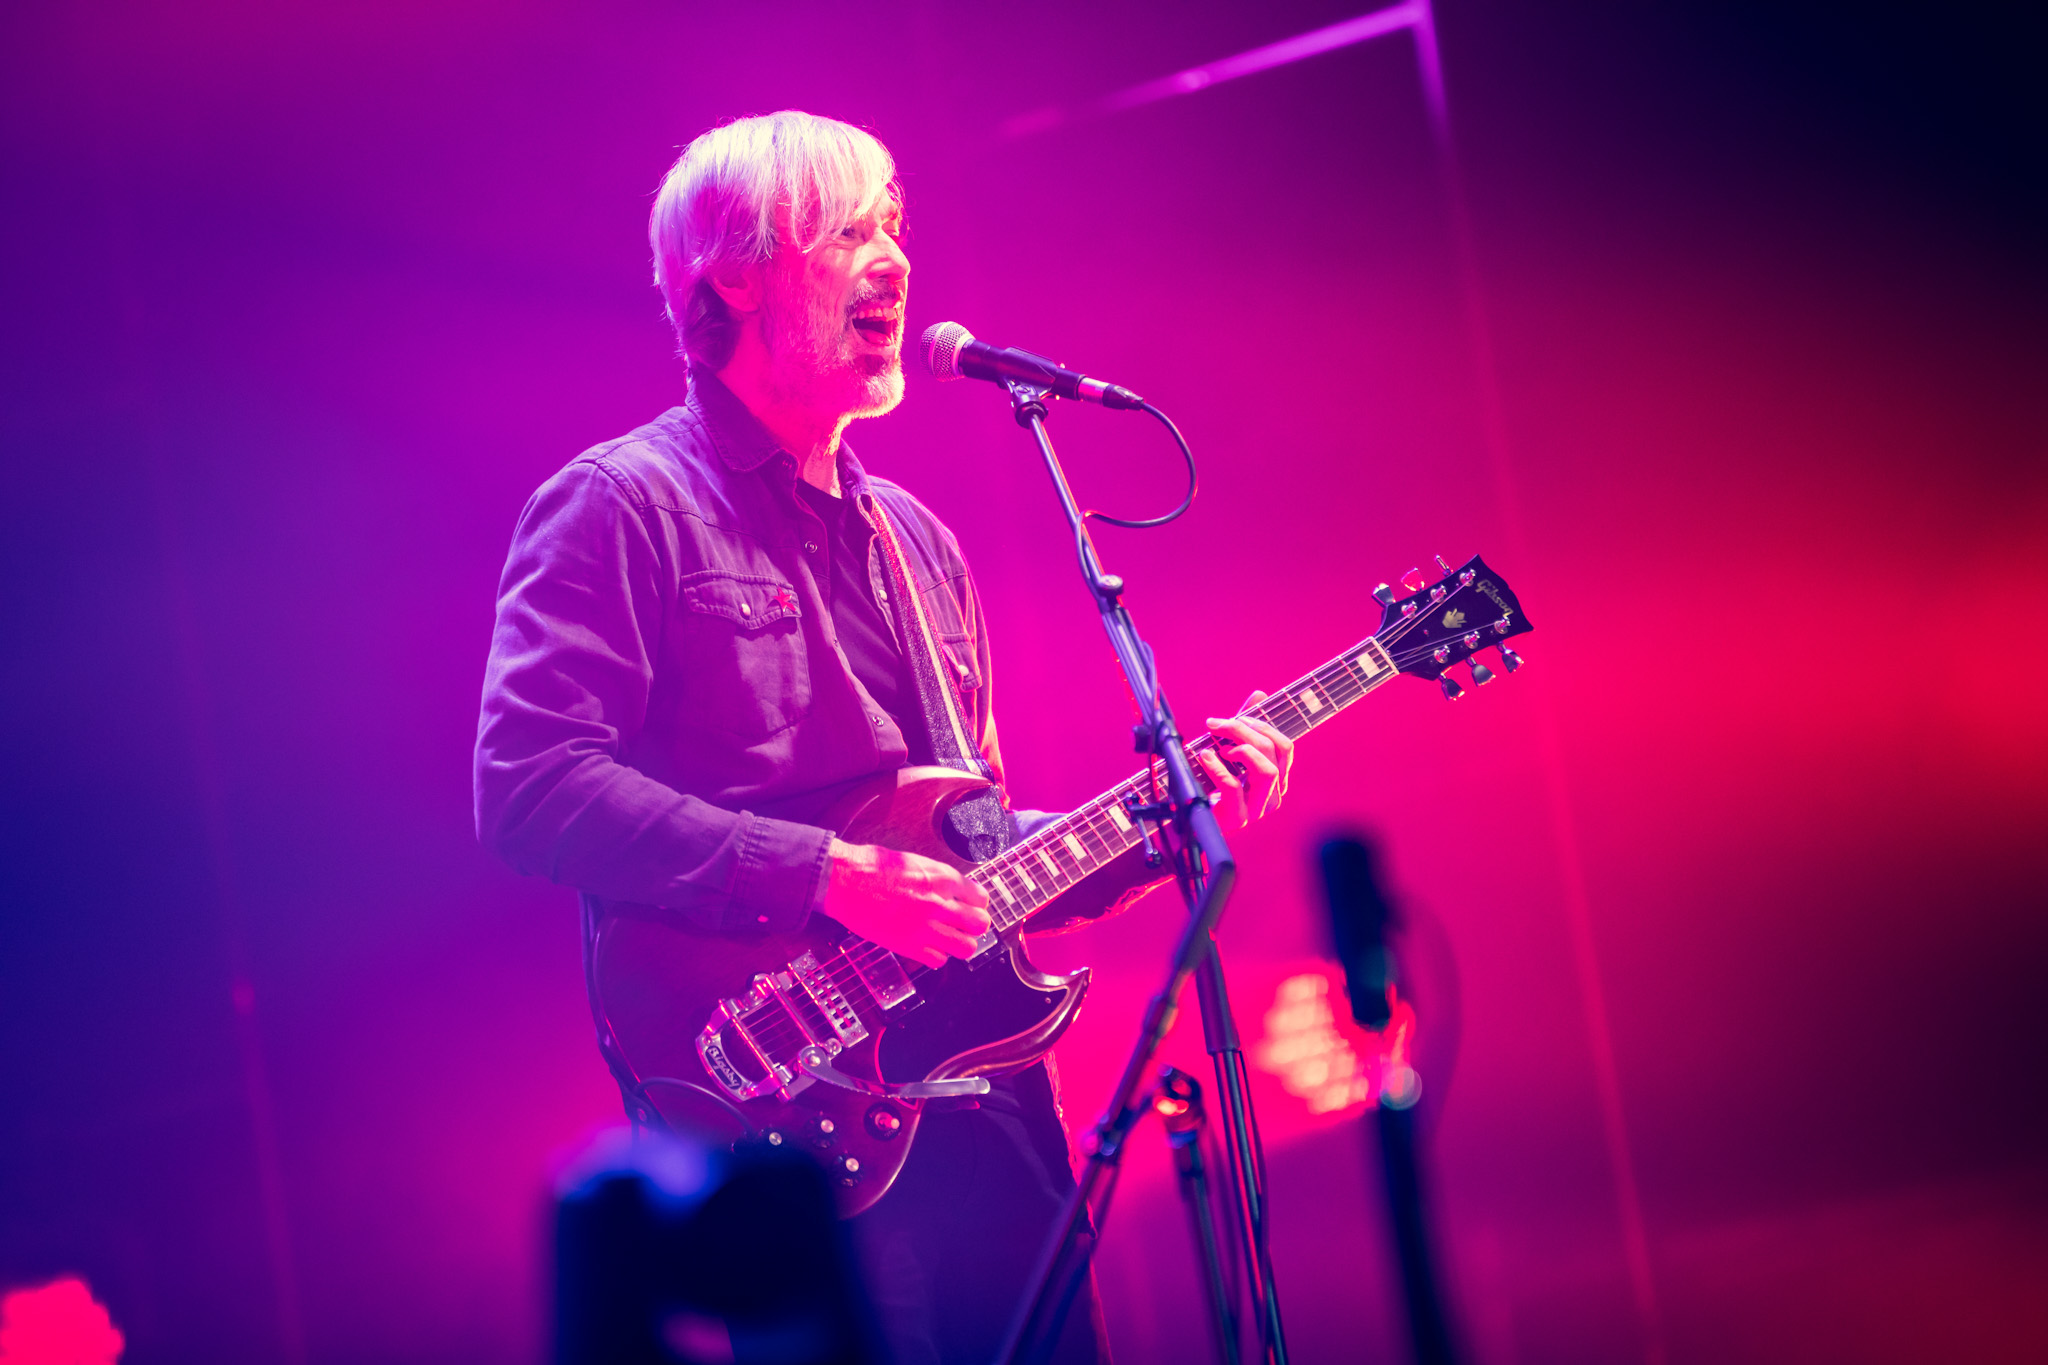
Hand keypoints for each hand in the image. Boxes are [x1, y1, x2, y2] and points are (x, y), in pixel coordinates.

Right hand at [822, 839, 991, 967]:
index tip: (971, 904)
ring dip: (961, 942)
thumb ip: (941, 879)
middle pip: (980, 924)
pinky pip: (939, 960)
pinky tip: (929, 945)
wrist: (844, 881)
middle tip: (966, 923)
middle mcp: (938, 904)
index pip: (981, 898)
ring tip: (951, 936)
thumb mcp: (916, 862)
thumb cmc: (874, 867)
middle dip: (976, 924)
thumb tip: (959, 891)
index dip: (977, 902)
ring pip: (966, 947)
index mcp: (942, 878)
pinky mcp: (908, 946)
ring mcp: (924, 928)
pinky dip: (937, 955)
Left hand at [1198, 691, 1294, 827]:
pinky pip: (1235, 787)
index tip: (1239, 717)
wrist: (1188, 819)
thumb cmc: (1211, 783)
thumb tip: (1260, 694)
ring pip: (1266, 771)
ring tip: (1219, 747)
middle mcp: (1272, 795)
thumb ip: (1244, 726)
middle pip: (1274, 753)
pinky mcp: (1237, 818)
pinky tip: (1205, 757)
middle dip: (1246, 731)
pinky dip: (1218, 767)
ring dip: (1242, 750)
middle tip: (1218, 724)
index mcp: (1276, 780)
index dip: (1264, 726)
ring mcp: (1257, 810)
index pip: (1285, 747)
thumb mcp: (1228, 751)